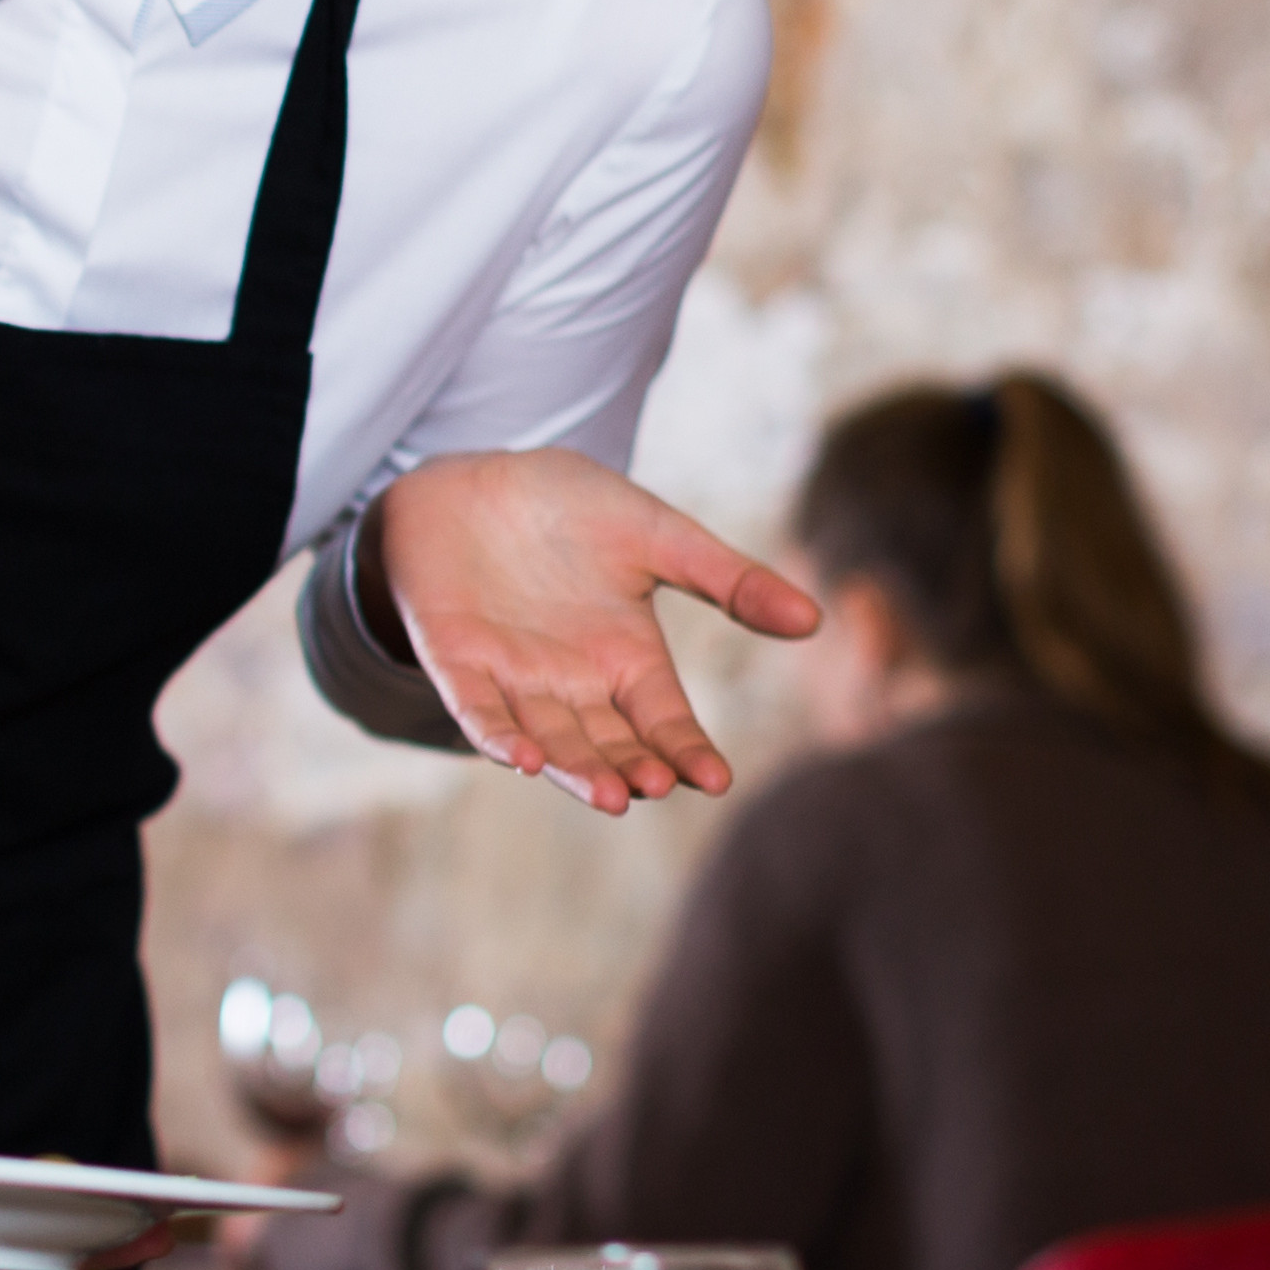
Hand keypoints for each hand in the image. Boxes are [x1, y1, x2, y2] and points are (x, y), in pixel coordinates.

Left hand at [374, 448, 822, 814]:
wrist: (475, 475)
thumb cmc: (568, 505)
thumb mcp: (657, 534)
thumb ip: (727, 579)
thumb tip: (814, 619)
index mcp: (628, 660)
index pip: (665, 721)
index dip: (688, 751)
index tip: (716, 778)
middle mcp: (574, 683)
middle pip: (608, 744)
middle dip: (631, 769)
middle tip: (654, 785)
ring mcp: (513, 677)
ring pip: (549, 740)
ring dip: (575, 770)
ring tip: (609, 795)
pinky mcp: (455, 660)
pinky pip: (477, 710)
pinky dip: (500, 736)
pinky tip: (524, 759)